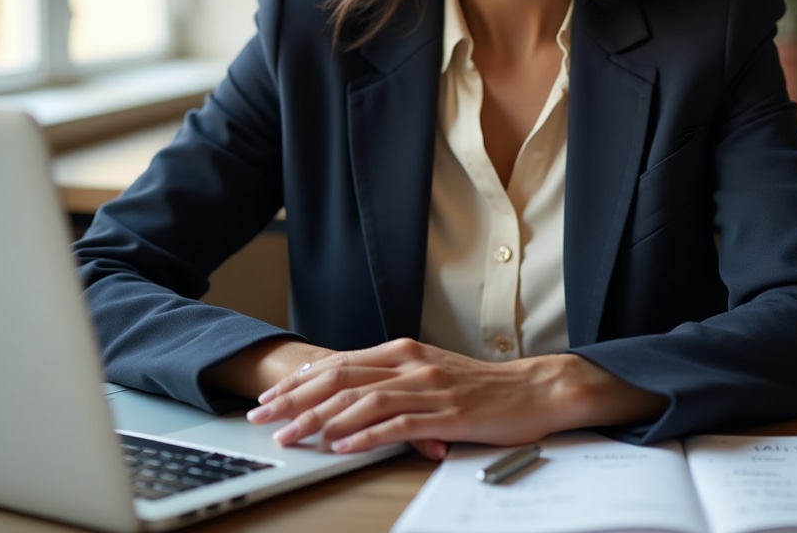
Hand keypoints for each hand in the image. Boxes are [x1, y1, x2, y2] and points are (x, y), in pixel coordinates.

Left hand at [244, 338, 665, 458]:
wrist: (533, 390)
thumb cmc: (480, 386)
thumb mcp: (431, 373)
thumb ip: (393, 378)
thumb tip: (349, 393)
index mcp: (405, 350)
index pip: (340, 362)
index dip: (301, 379)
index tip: (271, 394)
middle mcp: (411, 363)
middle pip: (342, 378)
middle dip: (296, 398)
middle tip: (263, 415)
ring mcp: (428, 388)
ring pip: (361, 402)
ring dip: (320, 420)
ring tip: (291, 437)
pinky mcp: (445, 415)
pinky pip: (397, 425)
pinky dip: (363, 436)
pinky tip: (341, 446)